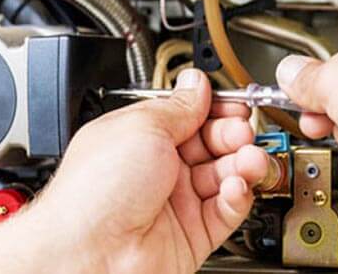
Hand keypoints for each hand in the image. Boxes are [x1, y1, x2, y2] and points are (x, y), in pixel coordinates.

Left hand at [0, 69, 268, 273]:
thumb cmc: (94, 192)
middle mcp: (158, 169)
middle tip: (241, 130)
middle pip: (212, 144)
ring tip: (248, 158)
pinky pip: (226, 211)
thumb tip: (197, 84)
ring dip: (242, 163)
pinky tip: (235, 186)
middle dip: (232, 133)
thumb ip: (178, 106)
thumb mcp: (142, 127)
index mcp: (140, 138)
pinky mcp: (192, 235)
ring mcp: (175, 203)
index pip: (189, 115)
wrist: (89, 252)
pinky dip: (237, 196)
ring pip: (224, 176)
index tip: (234, 103)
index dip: (214, 108)